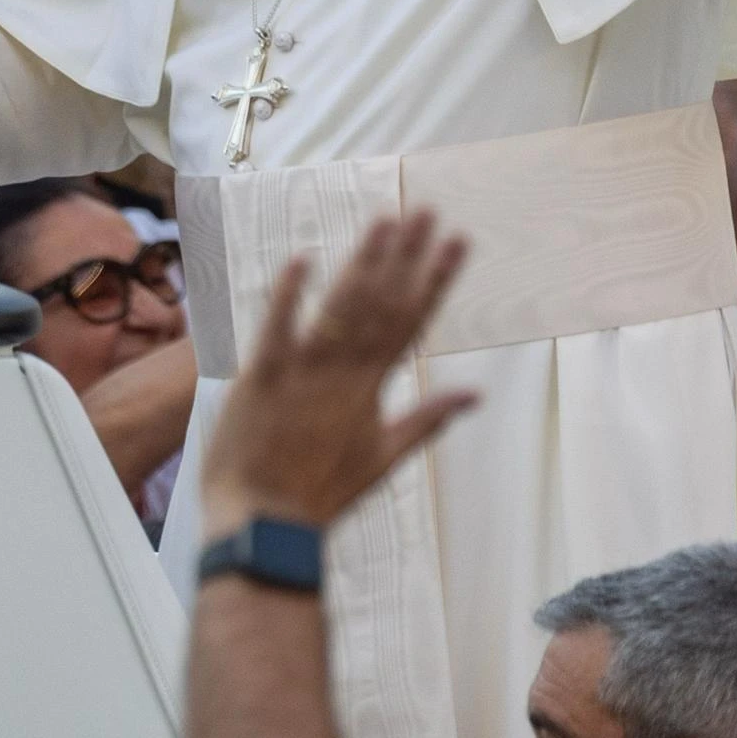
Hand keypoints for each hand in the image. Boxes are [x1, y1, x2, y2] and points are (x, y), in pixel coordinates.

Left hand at [193, 210, 478, 531]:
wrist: (267, 525)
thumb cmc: (321, 495)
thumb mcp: (384, 459)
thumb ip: (428, 420)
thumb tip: (476, 394)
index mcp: (372, 387)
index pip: (411, 321)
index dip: (435, 279)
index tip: (458, 242)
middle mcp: (343, 373)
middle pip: (381, 304)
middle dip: (406, 256)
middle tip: (428, 211)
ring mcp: (302, 373)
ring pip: (340, 308)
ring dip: (364, 263)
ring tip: (386, 222)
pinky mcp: (260, 378)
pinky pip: (276, 328)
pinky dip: (289, 295)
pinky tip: (303, 259)